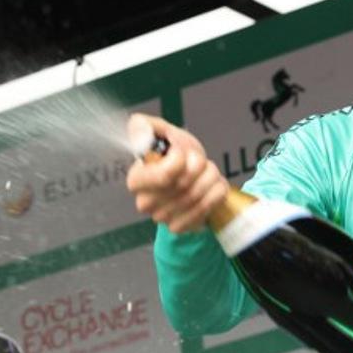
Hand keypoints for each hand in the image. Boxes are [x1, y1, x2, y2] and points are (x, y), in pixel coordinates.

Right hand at [125, 113, 228, 233]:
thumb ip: (144, 126)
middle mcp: (145, 202)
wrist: (194, 177)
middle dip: (200, 166)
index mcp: (136, 178)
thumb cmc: (177, 154)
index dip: (182, 160)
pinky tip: (211, 187)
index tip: (182, 152)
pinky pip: (208, 208)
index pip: (165, 175)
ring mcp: (162, 218)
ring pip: (199, 196)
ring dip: (211, 178)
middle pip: (186, 185)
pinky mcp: (179, 227)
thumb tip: (138, 130)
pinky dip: (217, 193)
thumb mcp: (163, 132)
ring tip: (207, 172)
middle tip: (198, 161)